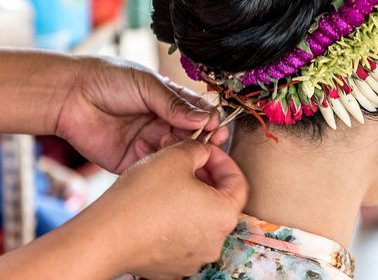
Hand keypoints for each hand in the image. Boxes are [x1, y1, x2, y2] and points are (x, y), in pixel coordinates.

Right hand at [0, 139, 247, 279]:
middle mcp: (214, 240)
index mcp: (224, 215)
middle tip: (185, 159)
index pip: (238, 180)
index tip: (206, 149)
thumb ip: (199, 148)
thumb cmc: (144, 195)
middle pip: (218, 198)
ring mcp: (193, 256)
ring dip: (187, 190)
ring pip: (198, 213)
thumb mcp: (176, 156)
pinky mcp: (172, 264)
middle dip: (202, 173)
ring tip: (167, 175)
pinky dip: (174, 212)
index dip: (222, 158)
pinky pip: (181, 230)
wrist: (105, 235)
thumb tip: (204, 151)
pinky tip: (156, 198)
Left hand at [56, 56, 228, 172]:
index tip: (216, 125)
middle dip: (200, 139)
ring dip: (178, 149)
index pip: (197, 112)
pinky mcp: (132, 160)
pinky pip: (152, 166)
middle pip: (190, 135)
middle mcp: (162, 123)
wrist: (71, 94)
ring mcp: (148, 142)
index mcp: (168, 101)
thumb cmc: (109, 79)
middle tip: (207, 141)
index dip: (208, 119)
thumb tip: (204, 118)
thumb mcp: (146, 84)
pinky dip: (156, 161)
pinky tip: (150, 149)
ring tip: (169, 140)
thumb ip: (174, 103)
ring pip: (174, 152)